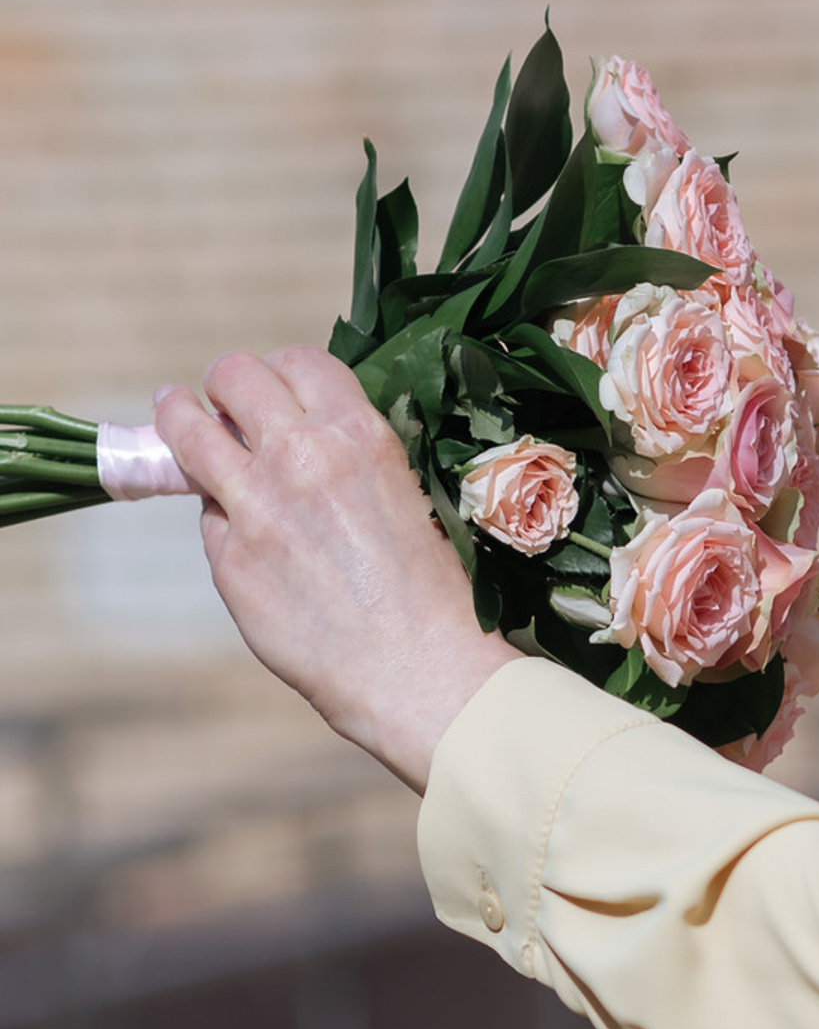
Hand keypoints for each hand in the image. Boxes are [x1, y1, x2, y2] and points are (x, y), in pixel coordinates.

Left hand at [156, 348, 518, 793]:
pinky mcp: (228, 558)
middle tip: (228, 402)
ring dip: (179, 418)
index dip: (283, 372)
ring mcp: (255, 507)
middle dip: (227, 384)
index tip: (278, 388)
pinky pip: (208, 517)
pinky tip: (252, 540)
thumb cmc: (431, 590)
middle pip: (233, 376)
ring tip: (176, 416)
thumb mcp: (408, 495)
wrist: (417, 667)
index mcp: (359, 436)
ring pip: (187, 431)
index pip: (298, 361)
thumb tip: (298, 437)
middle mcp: (301, 457)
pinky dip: (224, 520)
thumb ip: (352, 458)